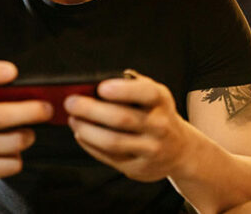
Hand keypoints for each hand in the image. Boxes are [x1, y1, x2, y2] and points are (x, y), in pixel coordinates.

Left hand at [64, 70, 192, 181]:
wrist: (180, 150)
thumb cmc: (156, 114)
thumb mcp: (153, 95)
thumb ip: (130, 85)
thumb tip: (94, 82)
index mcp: (161, 101)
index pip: (146, 93)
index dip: (123, 90)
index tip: (101, 87)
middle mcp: (160, 126)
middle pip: (122, 118)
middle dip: (91, 110)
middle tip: (70, 103)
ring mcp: (151, 150)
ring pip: (113, 142)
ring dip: (87, 130)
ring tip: (73, 119)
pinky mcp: (140, 168)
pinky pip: (110, 157)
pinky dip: (90, 145)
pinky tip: (81, 134)